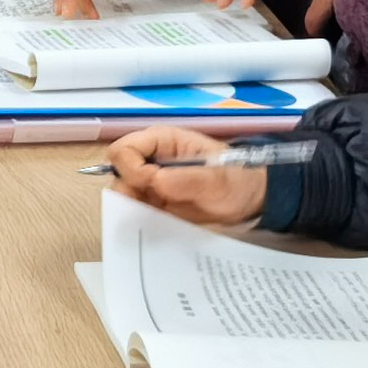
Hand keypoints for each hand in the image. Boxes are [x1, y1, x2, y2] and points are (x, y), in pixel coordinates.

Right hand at [107, 125, 269, 228]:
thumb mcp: (217, 179)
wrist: (249, 201)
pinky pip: (136, 210)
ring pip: (123, 193)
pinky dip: (139, 219)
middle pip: (118, 171)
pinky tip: (156, 225)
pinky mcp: (156, 203)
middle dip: (128, 190)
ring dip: (132, 207)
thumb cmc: (236, 179)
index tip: (153, 185)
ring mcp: (152, 183)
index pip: (124, 149)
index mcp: (162, 141)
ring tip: (155, 216)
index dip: (132, 168)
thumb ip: (186, 179)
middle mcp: (151, 160)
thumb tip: (154, 181)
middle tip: (150, 206)